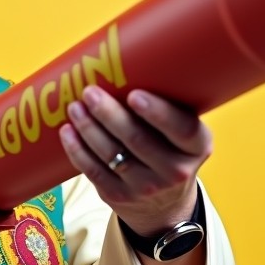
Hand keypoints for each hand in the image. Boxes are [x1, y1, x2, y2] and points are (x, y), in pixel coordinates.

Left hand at [59, 86, 211, 235]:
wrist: (163, 203)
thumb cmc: (169, 148)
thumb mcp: (182, 133)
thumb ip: (167, 106)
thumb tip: (126, 61)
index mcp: (197, 147)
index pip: (182, 129)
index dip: (158, 113)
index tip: (134, 95)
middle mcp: (175, 170)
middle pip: (138, 139)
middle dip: (110, 114)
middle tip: (90, 92)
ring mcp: (146, 187)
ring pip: (112, 154)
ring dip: (89, 128)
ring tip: (75, 106)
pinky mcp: (119, 196)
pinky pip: (93, 171)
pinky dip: (77, 150)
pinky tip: (67, 132)